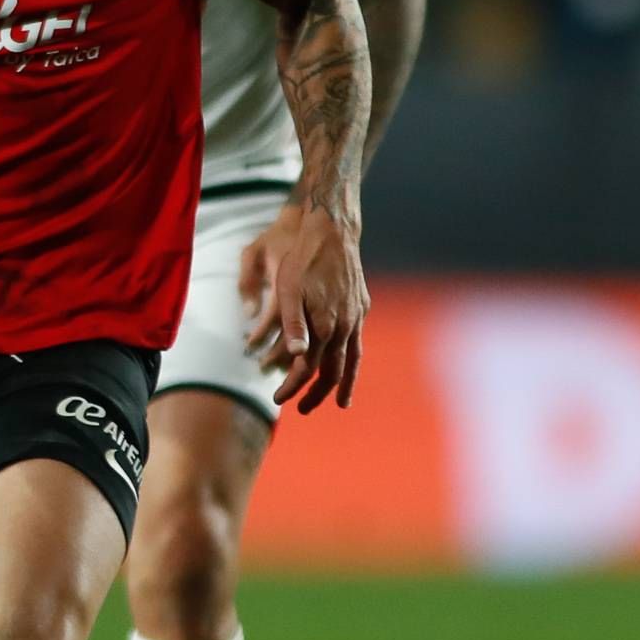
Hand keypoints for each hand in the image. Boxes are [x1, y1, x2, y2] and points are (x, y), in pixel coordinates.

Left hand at [240, 199, 368, 411]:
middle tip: (302, 408)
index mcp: (324, 325)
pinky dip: (353, 360)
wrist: (333, 230)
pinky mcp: (361, 306)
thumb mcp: (287, 289)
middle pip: (333, 371)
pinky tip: (349, 363)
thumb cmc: (303, 258)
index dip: (292, 386)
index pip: (306, 368)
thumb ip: (292, 324)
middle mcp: (344, 325)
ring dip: (343, 383)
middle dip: (317, 393)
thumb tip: (295, 356)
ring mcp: (356, 317)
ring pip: (352, 360)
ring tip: (340, 402)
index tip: (277, 398)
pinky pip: (358, 342)